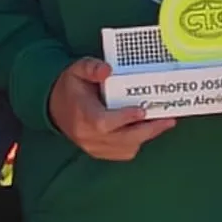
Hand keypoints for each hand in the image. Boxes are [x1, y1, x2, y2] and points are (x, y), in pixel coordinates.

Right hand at [49, 58, 174, 158]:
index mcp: (82, 115)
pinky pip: (123, 153)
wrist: (54, 107)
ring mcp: (93, 147)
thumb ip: (91, 68)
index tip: (141, 111)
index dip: (123, 119)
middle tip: (167, 119)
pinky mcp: (100, 152)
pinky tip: (149, 129)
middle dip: (147, 130)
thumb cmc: (71, 87)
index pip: (102, 123)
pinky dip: (138, 142)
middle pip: (120, 140)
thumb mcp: (76, 70)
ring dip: (146, 136)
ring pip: (125, 149)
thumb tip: (107, 69)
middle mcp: (87, 136)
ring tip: (164, 122)